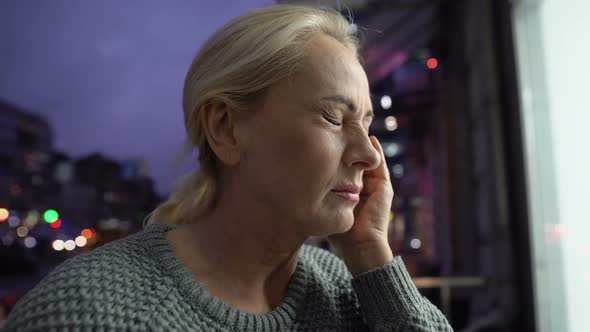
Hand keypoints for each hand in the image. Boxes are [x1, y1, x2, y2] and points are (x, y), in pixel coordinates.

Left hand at [327, 136, 394, 275]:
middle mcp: (361, 187)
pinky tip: (369, 138)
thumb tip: (291, 181)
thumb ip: (313, 196)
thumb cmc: (338, 233)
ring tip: (354, 128)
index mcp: (348, 192)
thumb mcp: (321, 208)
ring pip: (366, 160)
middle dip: (347, 146)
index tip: (322, 140)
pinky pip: (379, 164)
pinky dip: (375, 151)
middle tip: (338, 129)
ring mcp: (374, 186)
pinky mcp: (384, 187)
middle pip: (354, 161)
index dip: (333, 155)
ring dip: (362, 145)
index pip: (341, 168)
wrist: (359, 247)